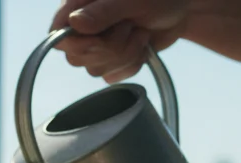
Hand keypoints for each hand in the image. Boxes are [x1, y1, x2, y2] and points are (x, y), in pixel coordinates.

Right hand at [51, 0, 190, 82]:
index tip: (102, 36)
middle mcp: (82, 27)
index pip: (57, 35)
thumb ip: (104, 11)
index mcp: (78, 6)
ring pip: (95, 70)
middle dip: (111, 48)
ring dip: (126, 55)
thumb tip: (74, 22)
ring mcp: (95, 45)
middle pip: (77, 57)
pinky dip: (132, 65)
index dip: (78, 43)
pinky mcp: (110, 60)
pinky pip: (111, 76)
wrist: (183, 8)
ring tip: (141, 32)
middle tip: (131, 27)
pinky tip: (141, 47)